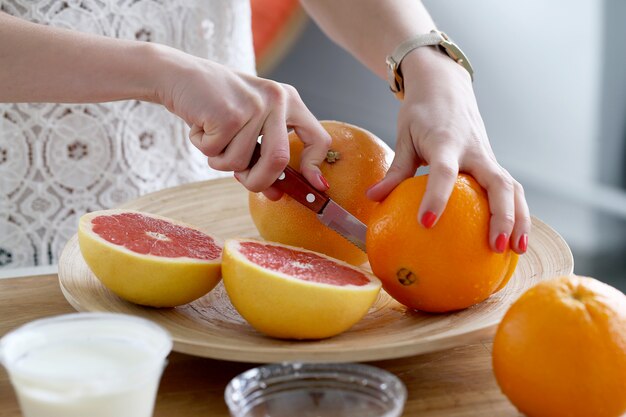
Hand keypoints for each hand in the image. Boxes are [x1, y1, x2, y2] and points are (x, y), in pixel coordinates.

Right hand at [151, 45, 330, 199]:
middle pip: (279, 160)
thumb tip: (276, 194)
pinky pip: (216, 153)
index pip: (318, 139)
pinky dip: (204, 147)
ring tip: (213, 133)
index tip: (315, 185)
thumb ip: (264, 157)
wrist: (179, 75)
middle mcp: (277, 100)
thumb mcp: (249, 127)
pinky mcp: (228, 113)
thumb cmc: (217, 105)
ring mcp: (254, 105)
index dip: (315, 167)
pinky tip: (201, 125)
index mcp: (289, 101)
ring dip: (219, 159)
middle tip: (243, 181)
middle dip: (259, 180)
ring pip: (240, 162)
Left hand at [367, 47, 529, 253]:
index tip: (426, 224)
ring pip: (512, 187)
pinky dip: (517, 212)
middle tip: (496, 246)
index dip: (436, 197)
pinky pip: (509, 188)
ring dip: (520, 218)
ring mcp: (487, 156)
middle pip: (497, 183)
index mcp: (445, 142)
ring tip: (517, 250)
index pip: (444, 172)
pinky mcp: (492, 163)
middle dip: (502, 216)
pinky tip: (513, 238)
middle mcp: (473, 150)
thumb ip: (395, 170)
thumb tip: (373, 198)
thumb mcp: (404, 136)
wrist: (446, 85)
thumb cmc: (421, 113)